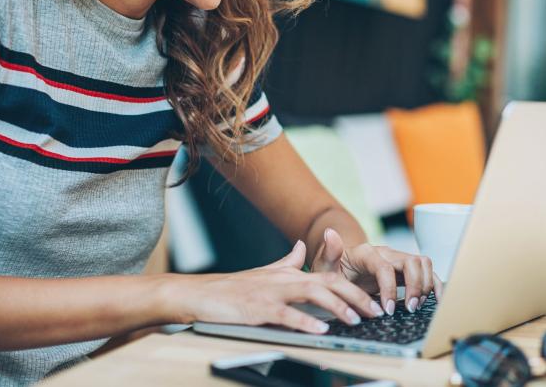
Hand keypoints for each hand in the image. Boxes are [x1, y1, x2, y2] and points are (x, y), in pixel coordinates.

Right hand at [180, 240, 385, 333]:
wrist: (202, 293)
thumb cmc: (233, 288)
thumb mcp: (265, 273)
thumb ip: (287, 262)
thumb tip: (302, 247)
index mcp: (288, 274)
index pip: (328, 276)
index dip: (353, 288)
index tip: (372, 301)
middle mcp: (284, 280)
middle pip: (327, 282)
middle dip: (355, 296)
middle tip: (375, 312)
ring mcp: (270, 293)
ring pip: (310, 294)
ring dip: (336, 306)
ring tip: (355, 319)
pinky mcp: (257, 309)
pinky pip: (285, 314)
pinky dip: (304, 322)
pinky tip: (319, 330)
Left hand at [311, 228, 443, 314]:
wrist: (339, 267)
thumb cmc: (332, 268)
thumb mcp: (324, 264)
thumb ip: (328, 252)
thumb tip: (329, 232)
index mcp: (366, 253)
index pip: (384, 267)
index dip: (389, 288)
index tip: (386, 310)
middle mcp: (385, 253)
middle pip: (411, 261)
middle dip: (415, 286)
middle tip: (408, 309)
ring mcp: (397, 260)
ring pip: (423, 264)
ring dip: (425, 285)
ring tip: (415, 307)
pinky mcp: (404, 269)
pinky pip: (427, 272)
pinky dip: (435, 285)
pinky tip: (434, 301)